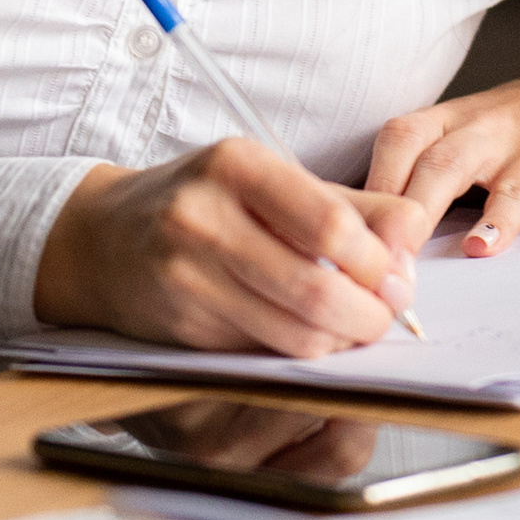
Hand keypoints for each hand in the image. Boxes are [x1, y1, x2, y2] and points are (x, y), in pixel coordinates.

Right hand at [34, 139, 424, 354]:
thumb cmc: (207, 202)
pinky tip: (303, 336)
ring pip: (291, 333)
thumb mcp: (276, 182)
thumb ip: (355, 205)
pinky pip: (260, 353)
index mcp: (241, 165)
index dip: (380, 264)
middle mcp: (205, 216)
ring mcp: (185, 273)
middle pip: (316, 289)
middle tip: (387, 316)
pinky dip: (295, 353)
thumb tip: (415, 237)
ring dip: (338, 342)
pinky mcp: (178, 322)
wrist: (104, 237)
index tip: (401, 280)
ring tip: (352, 328)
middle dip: (368, 315)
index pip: (332, 225)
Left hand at [364, 49, 519, 256]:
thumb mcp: (458, 135)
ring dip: (496, 217)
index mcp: (449, 123)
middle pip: (445, 165)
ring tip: (480, 247)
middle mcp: (490, 132)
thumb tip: (352, 241)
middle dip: (417, 213)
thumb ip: (412, 177)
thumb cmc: (512, 134)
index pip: (402, 143)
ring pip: (513, 185)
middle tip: (396, 264)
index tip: (353, 240)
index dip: (375, 187)